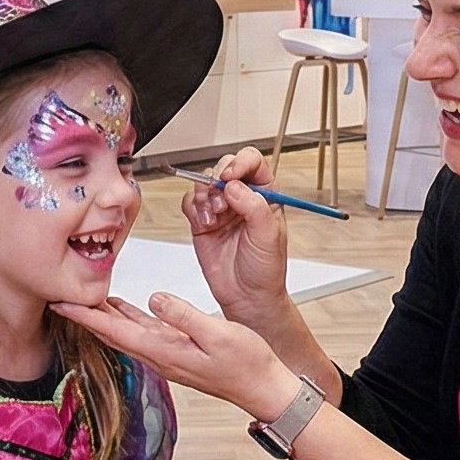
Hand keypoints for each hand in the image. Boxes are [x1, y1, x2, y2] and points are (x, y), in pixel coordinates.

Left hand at [54, 295, 301, 424]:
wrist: (264, 387)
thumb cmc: (247, 362)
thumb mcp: (217, 334)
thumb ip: (184, 316)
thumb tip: (153, 298)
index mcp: (164, 351)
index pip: (115, 331)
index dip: (86, 316)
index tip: (60, 302)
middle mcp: (160, 355)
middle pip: (113, 333)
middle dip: (85, 315)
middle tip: (59, 294)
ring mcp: (168, 354)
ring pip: (125, 332)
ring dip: (103, 315)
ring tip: (83, 297)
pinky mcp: (178, 350)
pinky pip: (143, 332)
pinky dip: (127, 317)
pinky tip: (122, 308)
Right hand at [179, 148, 291, 330]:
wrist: (247, 297)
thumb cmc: (265, 269)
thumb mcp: (268, 235)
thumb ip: (254, 206)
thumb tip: (234, 186)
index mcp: (266, 195)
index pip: (253, 163)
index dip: (240, 163)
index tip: (230, 176)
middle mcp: (243, 198)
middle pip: (224, 167)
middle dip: (218, 180)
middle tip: (221, 199)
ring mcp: (221, 209)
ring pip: (204, 183)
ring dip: (205, 196)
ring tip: (215, 217)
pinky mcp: (202, 221)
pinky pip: (190, 202)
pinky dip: (194, 209)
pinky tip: (205, 224)